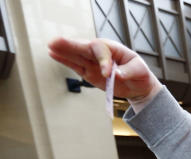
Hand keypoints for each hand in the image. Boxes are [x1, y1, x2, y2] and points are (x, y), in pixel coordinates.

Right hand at [47, 37, 161, 103]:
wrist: (137, 84)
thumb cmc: (139, 73)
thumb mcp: (140, 71)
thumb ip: (129, 72)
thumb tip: (118, 75)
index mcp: (113, 48)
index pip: (102, 50)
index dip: (103, 61)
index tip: (107, 74)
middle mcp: (100, 53)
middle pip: (83, 47)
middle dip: (70, 45)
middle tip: (56, 42)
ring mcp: (93, 63)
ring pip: (76, 55)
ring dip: (63, 51)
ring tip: (50, 46)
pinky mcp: (89, 72)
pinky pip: (75, 65)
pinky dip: (65, 61)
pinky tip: (53, 54)